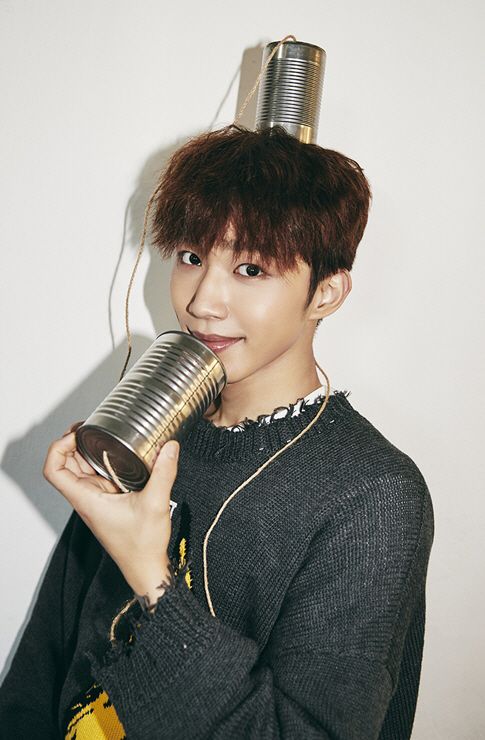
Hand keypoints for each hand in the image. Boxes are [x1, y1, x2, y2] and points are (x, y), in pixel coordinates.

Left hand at [43, 432, 178, 603]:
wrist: (145, 567)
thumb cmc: (141, 546)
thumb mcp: (156, 504)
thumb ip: (163, 473)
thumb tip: (169, 447)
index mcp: (86, 500)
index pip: (54, 471)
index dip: (58, 448)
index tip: (76, 434)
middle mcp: (86, 498)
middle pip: (65, 465)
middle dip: (72, 442)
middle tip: (89, 427)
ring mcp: (96, 499)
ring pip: (80, 469)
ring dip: (85, 450)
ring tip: (100, 433)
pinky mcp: (108, 501)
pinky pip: (97, 475)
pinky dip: (101, 460)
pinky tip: (116, 452)